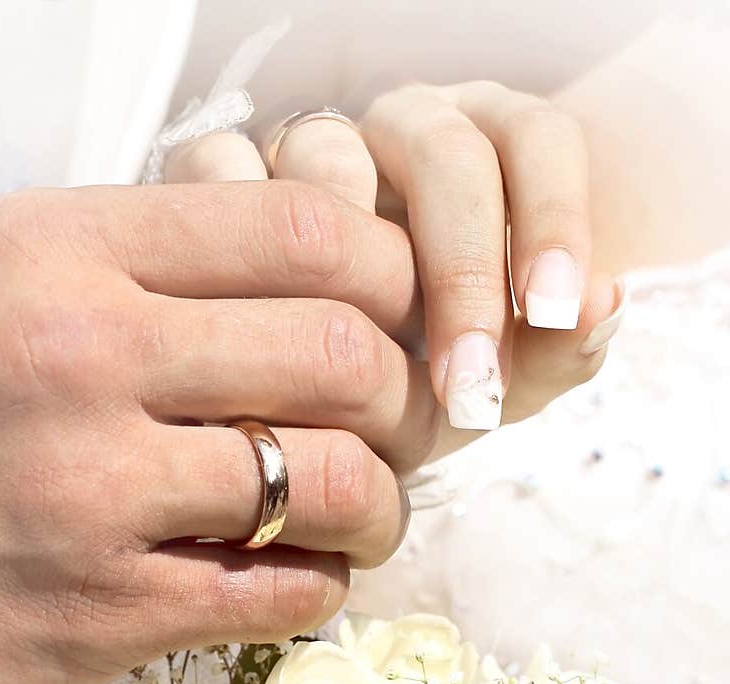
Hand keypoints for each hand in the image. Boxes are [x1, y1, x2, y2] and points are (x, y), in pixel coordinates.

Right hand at [0, 181, 437, 683]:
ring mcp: (94, 492)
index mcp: (57, 256)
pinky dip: (323, 586)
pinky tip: (303, 578)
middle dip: (399, 400)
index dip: (385, 276)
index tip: (388, 319)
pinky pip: (284, 590)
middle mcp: (81, 358)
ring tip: (363, 518)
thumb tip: (272, 265)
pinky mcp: (105, 612)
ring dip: (380, 507)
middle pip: (341, 353)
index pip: (299, 229)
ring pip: (335, 482)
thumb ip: (115, 265)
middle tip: (390, 430)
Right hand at [167, 83, 624, 448]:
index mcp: (484, 153)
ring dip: (350, 272)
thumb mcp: (492, 378)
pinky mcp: (220, 172)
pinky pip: (224, 173)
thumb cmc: (420, 380)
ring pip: (328, 159)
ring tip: (364, 376)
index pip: (534, 141)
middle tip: (470, 389)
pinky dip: (245, 250)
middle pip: (444, 152)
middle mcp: (399, 134)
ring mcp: (307, 146)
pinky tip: (263, 337)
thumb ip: (556, 351)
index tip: (554, 315)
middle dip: (464, 275)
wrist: (316, 406)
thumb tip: (605, 309)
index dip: (551, 221)